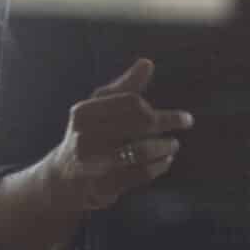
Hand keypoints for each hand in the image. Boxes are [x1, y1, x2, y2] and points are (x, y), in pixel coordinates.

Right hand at [48, 59, 194, 213]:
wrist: (63, 178)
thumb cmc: (88, 134)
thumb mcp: (99, 108)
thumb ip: (124, 87)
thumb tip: (147, 63)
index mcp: (83, 112)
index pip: (130, 102)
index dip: (156, 106)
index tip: (179, 114)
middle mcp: (85, 137)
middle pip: (139, 124)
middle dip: (168, 122)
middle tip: (186, 121)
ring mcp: (94, 164)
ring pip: (142, 150)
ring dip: (165, 146)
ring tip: (174, 144)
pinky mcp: (103, 186)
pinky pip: (141, 173)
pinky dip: (159, 166)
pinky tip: (166, 161)